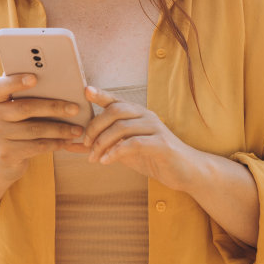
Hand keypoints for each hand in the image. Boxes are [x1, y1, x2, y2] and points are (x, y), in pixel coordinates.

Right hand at [0, 73, 86, 183]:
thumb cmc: (9, 129)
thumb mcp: (6, 111)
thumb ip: (19, 96)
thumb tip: (48, 76)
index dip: (16, 81)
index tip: (35, 78)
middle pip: (26, 108)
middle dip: (54, 107)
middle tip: (75, 108)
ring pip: (35, 129)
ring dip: (60, 129)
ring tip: (77, 129)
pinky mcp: (6, 154)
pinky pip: (37, 146)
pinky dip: (55, 143)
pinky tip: (66, 142)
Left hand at [74, 86, 193, 186]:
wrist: (187, 172)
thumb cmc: (154, 158)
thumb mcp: (126, 150)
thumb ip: (105, 144)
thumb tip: (77, 145)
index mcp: (138, 114)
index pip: (116, 100)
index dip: (100, 94)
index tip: (85, 91)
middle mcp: (146, 116)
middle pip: (114, 111)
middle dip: (95, 127)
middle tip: (85, 145)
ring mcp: (155, 128)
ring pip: (121, 127)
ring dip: (102, 143)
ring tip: (94, 158)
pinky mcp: (161, 144)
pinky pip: (133, 143)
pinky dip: (116, 152)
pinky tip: (106, 161)